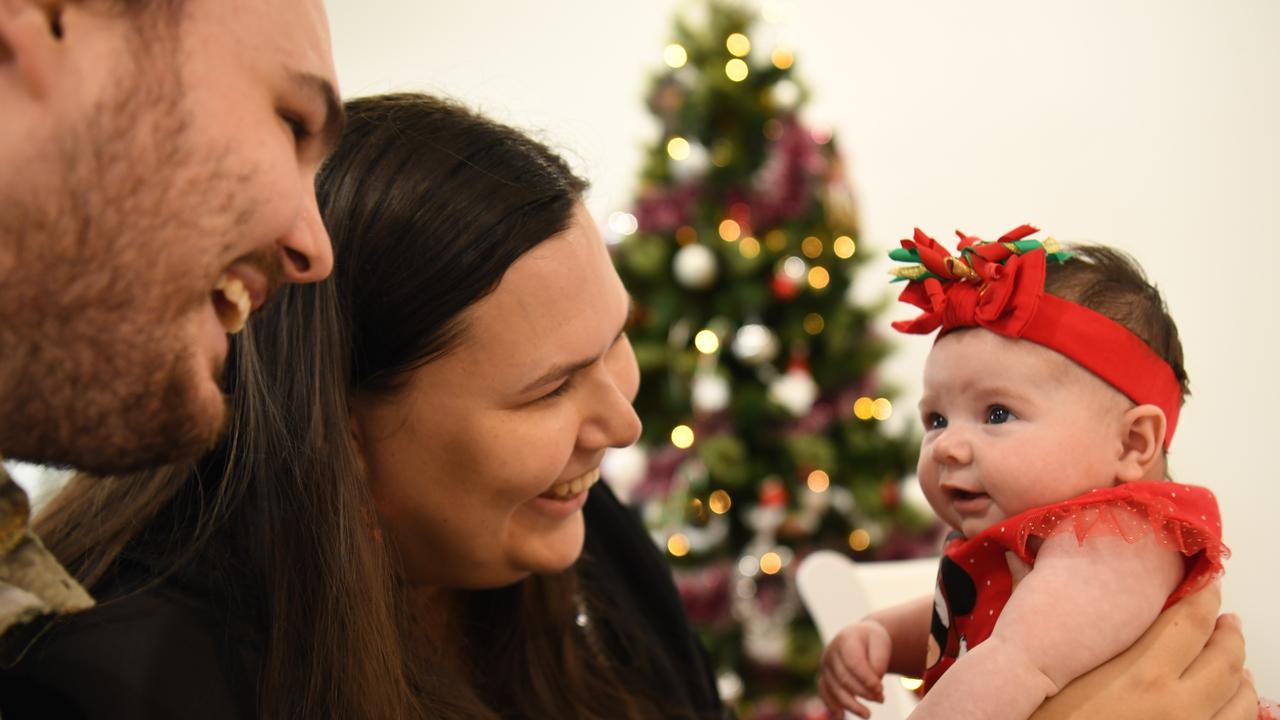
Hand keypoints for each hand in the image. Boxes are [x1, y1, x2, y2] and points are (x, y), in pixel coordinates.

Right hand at [819, 619, 891, 718]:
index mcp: (845, 640)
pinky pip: (825, 693)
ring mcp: (825, 666)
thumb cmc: (873, 641)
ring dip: (851, 704)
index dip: (866, 679)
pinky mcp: (823, 677)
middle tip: (881, 699)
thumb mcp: (882, 644)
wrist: (860, 637)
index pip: (853, 663)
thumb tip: (873, 686)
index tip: (881, 690)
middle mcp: (831, 652)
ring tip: (867, 714)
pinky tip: (841, 717)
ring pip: (835, 689)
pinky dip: (832, 706)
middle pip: (844, 678)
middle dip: (863, 692)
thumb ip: (878, 662)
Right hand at [1030, 582, 1256, 719]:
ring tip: (1235, 666)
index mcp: (1143, 673)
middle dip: (1229, 633)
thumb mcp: (1049, 677)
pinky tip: (1231, 708)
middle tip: (1225, 621)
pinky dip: (1240, 713)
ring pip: (1241, 699)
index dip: (1205, 597)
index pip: (1191, 621)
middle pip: (1225, 656)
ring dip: (1241, 675)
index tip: (1208, 586)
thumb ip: (1048, 623)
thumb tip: (1019, 561)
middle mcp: (1180, 703)